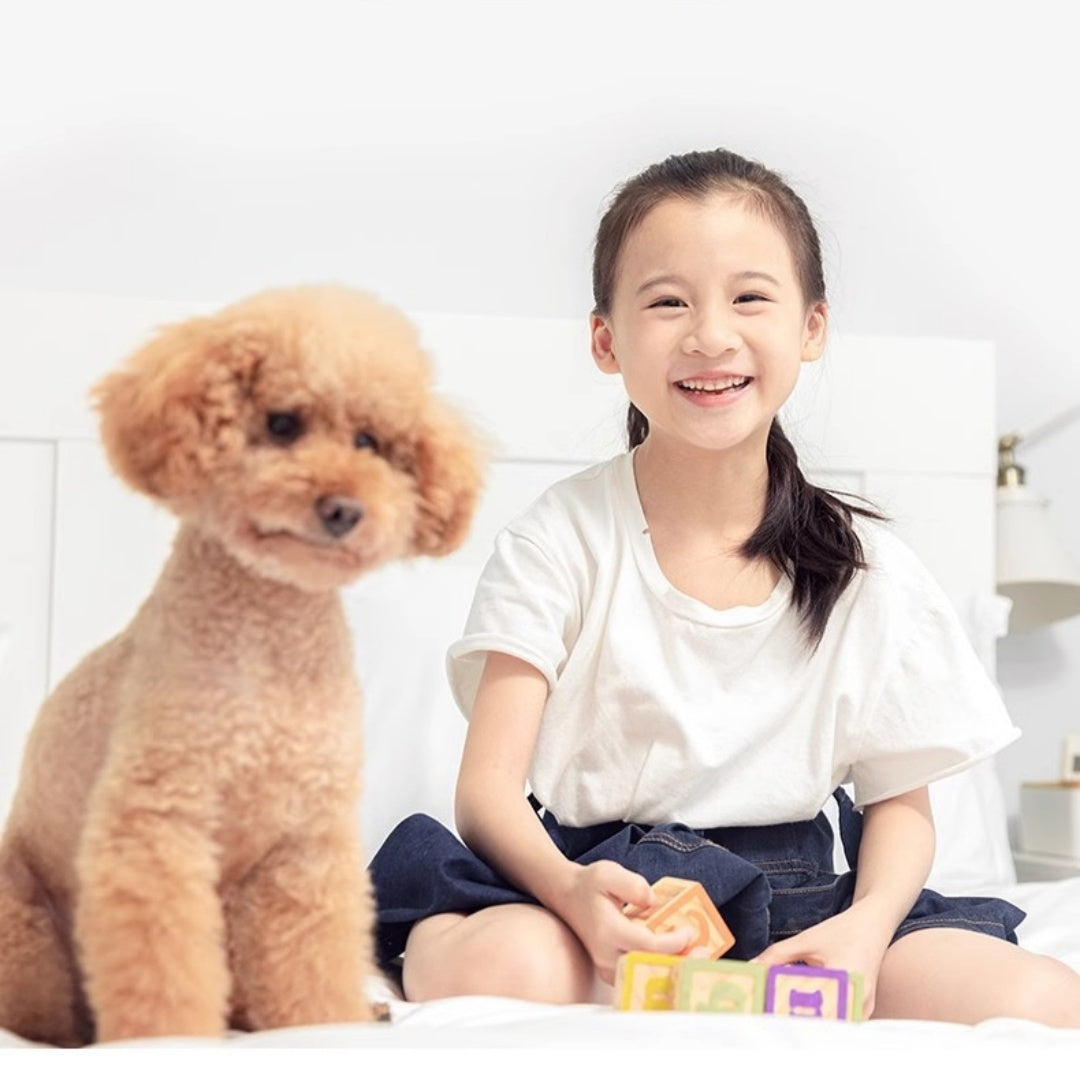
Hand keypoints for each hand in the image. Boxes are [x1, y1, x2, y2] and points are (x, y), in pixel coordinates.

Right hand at [558, 860, 692, 984]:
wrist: (567, 896)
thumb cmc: (589, 885)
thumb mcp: (608, 873)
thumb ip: (631, 884)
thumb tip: (652, 900)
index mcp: (608, 932)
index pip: (648, 946)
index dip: (673, 942)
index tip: (689, 930)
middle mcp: (608, 956)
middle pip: (651, 968)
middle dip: (680, 961)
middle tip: (704, 954)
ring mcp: (609, 967)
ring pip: (646, 975)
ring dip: (673, 967)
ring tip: (696, 956)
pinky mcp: (613, 970)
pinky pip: (641, 973)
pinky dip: (661, 967)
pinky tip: (679, 956)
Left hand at [753, 901, 893, 1017]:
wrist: (873, 925)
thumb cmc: (842, 930)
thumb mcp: (806, 940)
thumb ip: (777, 955)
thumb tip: (751, 967)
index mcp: (844, 978)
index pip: (808, 1004)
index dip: (782, 1006)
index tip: (762, 1002)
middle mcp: (857, 998)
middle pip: (817, 1020)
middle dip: (791, 1013)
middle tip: (768, 1003)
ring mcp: (862, 1008)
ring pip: (827, 1023)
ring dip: (804, 1014)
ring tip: (785, 998)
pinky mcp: (862, 1011)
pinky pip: (837, 1020)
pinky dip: (818, 1013)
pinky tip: (803, 999)